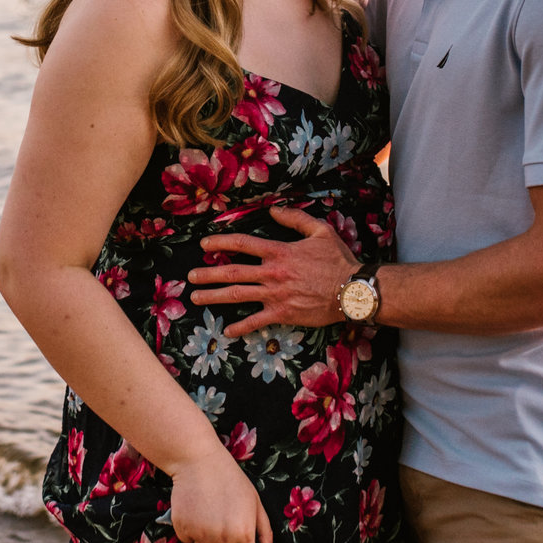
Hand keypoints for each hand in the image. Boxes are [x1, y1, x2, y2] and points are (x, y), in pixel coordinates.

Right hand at [167, 446, 276, 542]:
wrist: (199, 462)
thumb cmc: (231, 480)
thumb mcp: (255, 502)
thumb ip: (264, 531)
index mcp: (244, 533)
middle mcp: (223, 538)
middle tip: (221, 526)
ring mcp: (200, 534)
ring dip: (205, 540)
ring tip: (207, 516)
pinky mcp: (182, 529)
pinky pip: (187, 541)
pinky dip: (189, 532)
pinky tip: (195, 512)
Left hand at [188, 206, 359, 339]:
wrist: (352, 291)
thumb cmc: (338, 260)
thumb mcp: (320, 231)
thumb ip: (296, 219)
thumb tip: (275, 211)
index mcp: (279, 252)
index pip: (243, 244)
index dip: (221, 243)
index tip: (205, 245)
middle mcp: (272, 273)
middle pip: (232, 272)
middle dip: (208, 274)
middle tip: (190, 277)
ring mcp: (275, 295)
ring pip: (237, 295)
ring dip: (214, 297)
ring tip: (197, 298)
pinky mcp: (282, 314)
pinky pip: (256, 321)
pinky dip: (240, 327)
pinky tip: (227, 331)